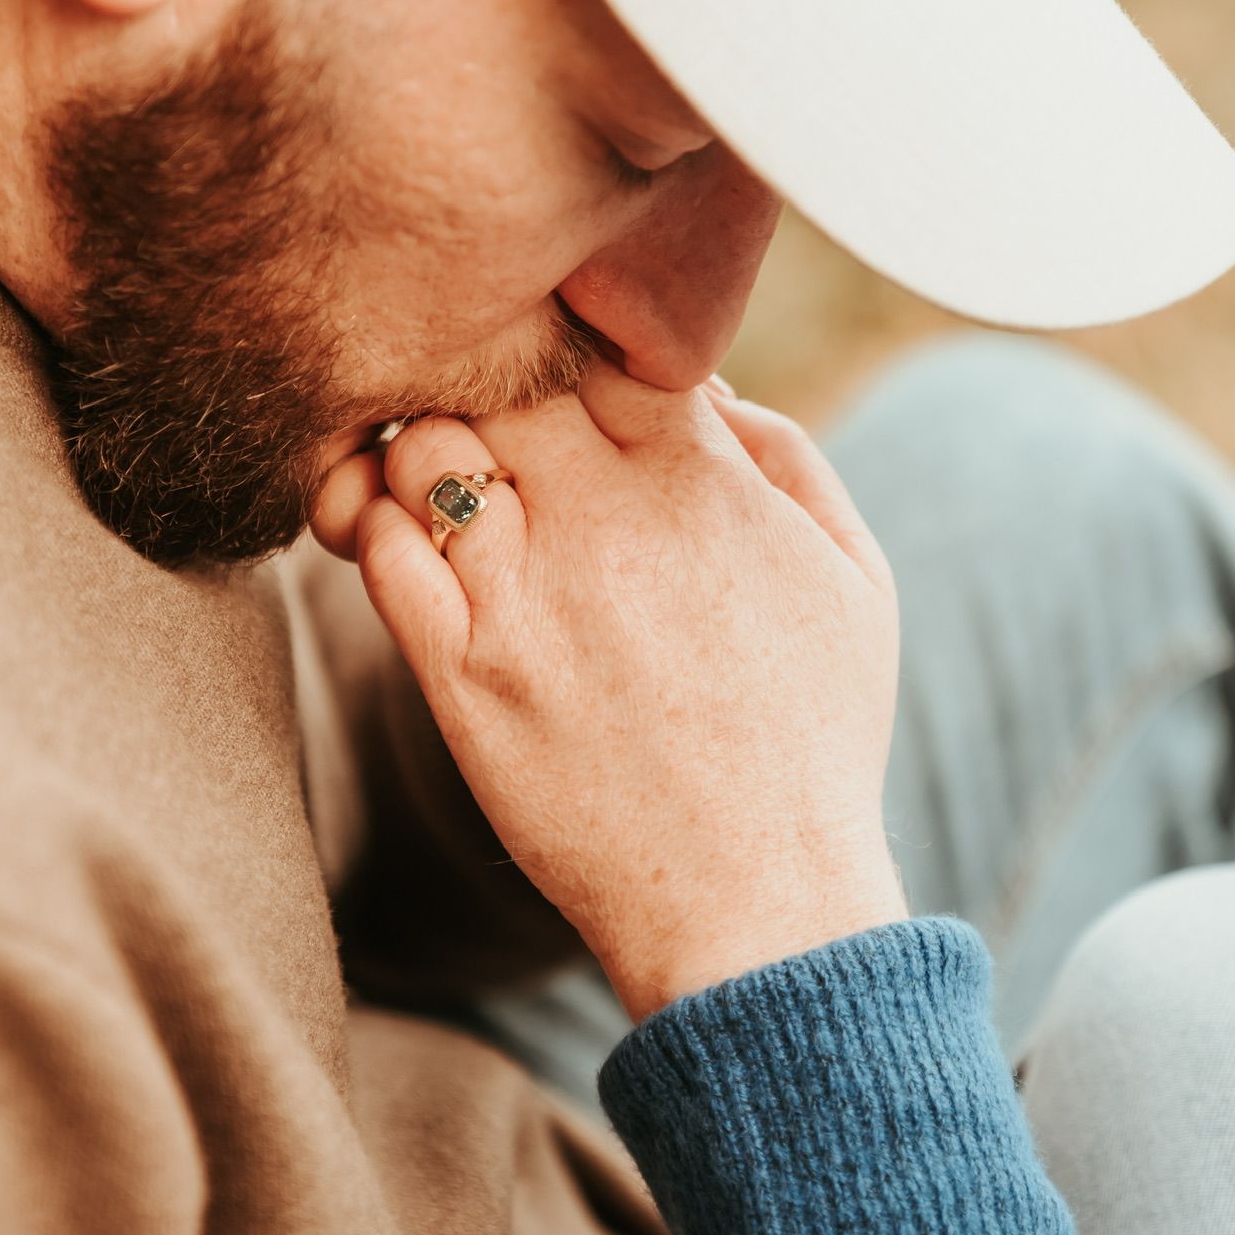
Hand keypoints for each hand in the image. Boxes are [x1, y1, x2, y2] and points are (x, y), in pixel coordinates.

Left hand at [312, 368, 904, 1019]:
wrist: (758, 902)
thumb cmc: (815, 738)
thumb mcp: (854, 576)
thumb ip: (785, 456)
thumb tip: (702, 383)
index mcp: (702, 480)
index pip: (596, 332)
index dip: (570, 332)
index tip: (568, 375)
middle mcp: (604, 521)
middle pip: (496, 371)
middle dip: (489, 379)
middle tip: (498, 424)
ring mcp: (523, 597)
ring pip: (421, 446)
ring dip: (425, 448)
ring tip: (454, 487)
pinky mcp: (461, 676)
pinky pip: (381, 549)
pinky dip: (380, 522)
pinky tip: (414, 545)